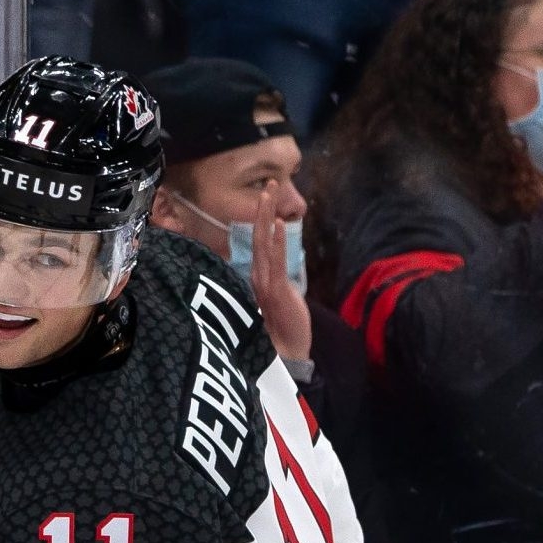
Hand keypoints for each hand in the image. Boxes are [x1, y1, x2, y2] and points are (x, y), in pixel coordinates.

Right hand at [250, 188, 311, 365]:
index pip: (258, 243)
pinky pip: (275, 262)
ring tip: (269, 193)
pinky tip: (278, 224)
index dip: (262, 220)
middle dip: (263, 210)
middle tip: (269, 185)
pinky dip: (277, 242)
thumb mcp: (278, 302)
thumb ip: (273, 285)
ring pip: (264, 243)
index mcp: (256, 278)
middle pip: (258, 237)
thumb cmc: (280, 333)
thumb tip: (275, 271)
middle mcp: (256, 277)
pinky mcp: (275, 291)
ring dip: (267, 217)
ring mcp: (264, 282)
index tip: (266, 198)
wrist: (285, 357)